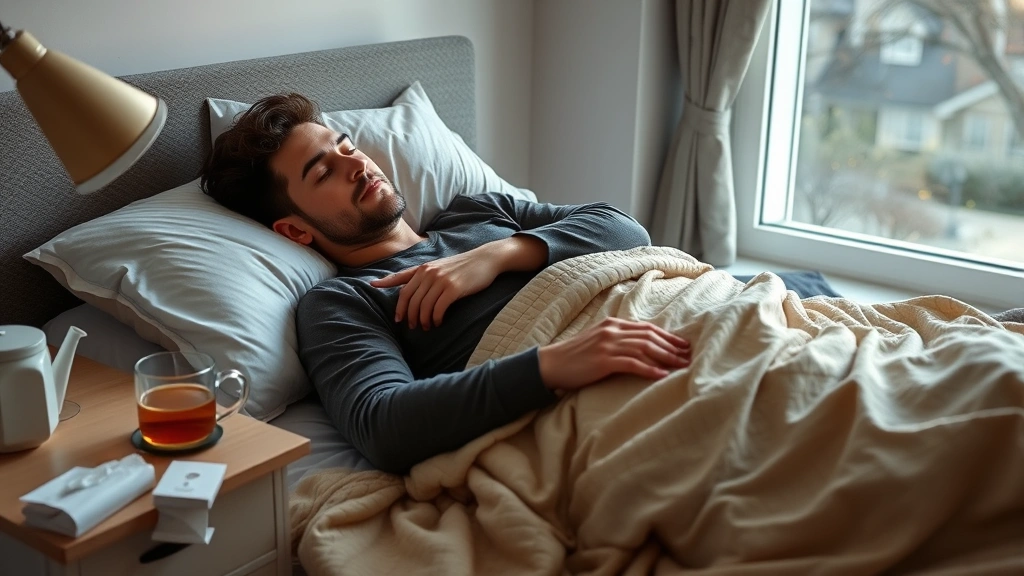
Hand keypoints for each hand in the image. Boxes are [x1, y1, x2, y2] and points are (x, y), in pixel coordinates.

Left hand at [371, 249, 502, 329]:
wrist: (486, 259)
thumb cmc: (463, 266)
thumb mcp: (440, 267)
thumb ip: (424, 276)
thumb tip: (409, 288)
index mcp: (424, 268)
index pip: (400, 280)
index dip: (388, 288)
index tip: (377, 292)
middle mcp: (429, 273)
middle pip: (410, 299)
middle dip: (408, 315)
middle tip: (412, 326)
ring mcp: (441, 280)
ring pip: (422, 306)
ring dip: (422, 320)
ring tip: (426, 327)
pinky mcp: (453, 289)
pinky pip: (437, 309)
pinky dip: (435, 319)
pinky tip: (438, 322)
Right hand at [537, 317, 690, 390]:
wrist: (551, 364)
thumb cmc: (575, 357)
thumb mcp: (597, 342)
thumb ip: (617, 340)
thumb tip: (640, 348)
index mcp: (613, 324)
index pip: (647, 328)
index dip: (668, 336)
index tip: (684, 345)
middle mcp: (612, 331)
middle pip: (650, 337)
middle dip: (672, 347)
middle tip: (689, 356)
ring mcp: (607, 344)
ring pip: (645, 348)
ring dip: (666, 358)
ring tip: (681, 366)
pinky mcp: (603, 360)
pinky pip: (632, 363)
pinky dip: (649, 369)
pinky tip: (661, 375)